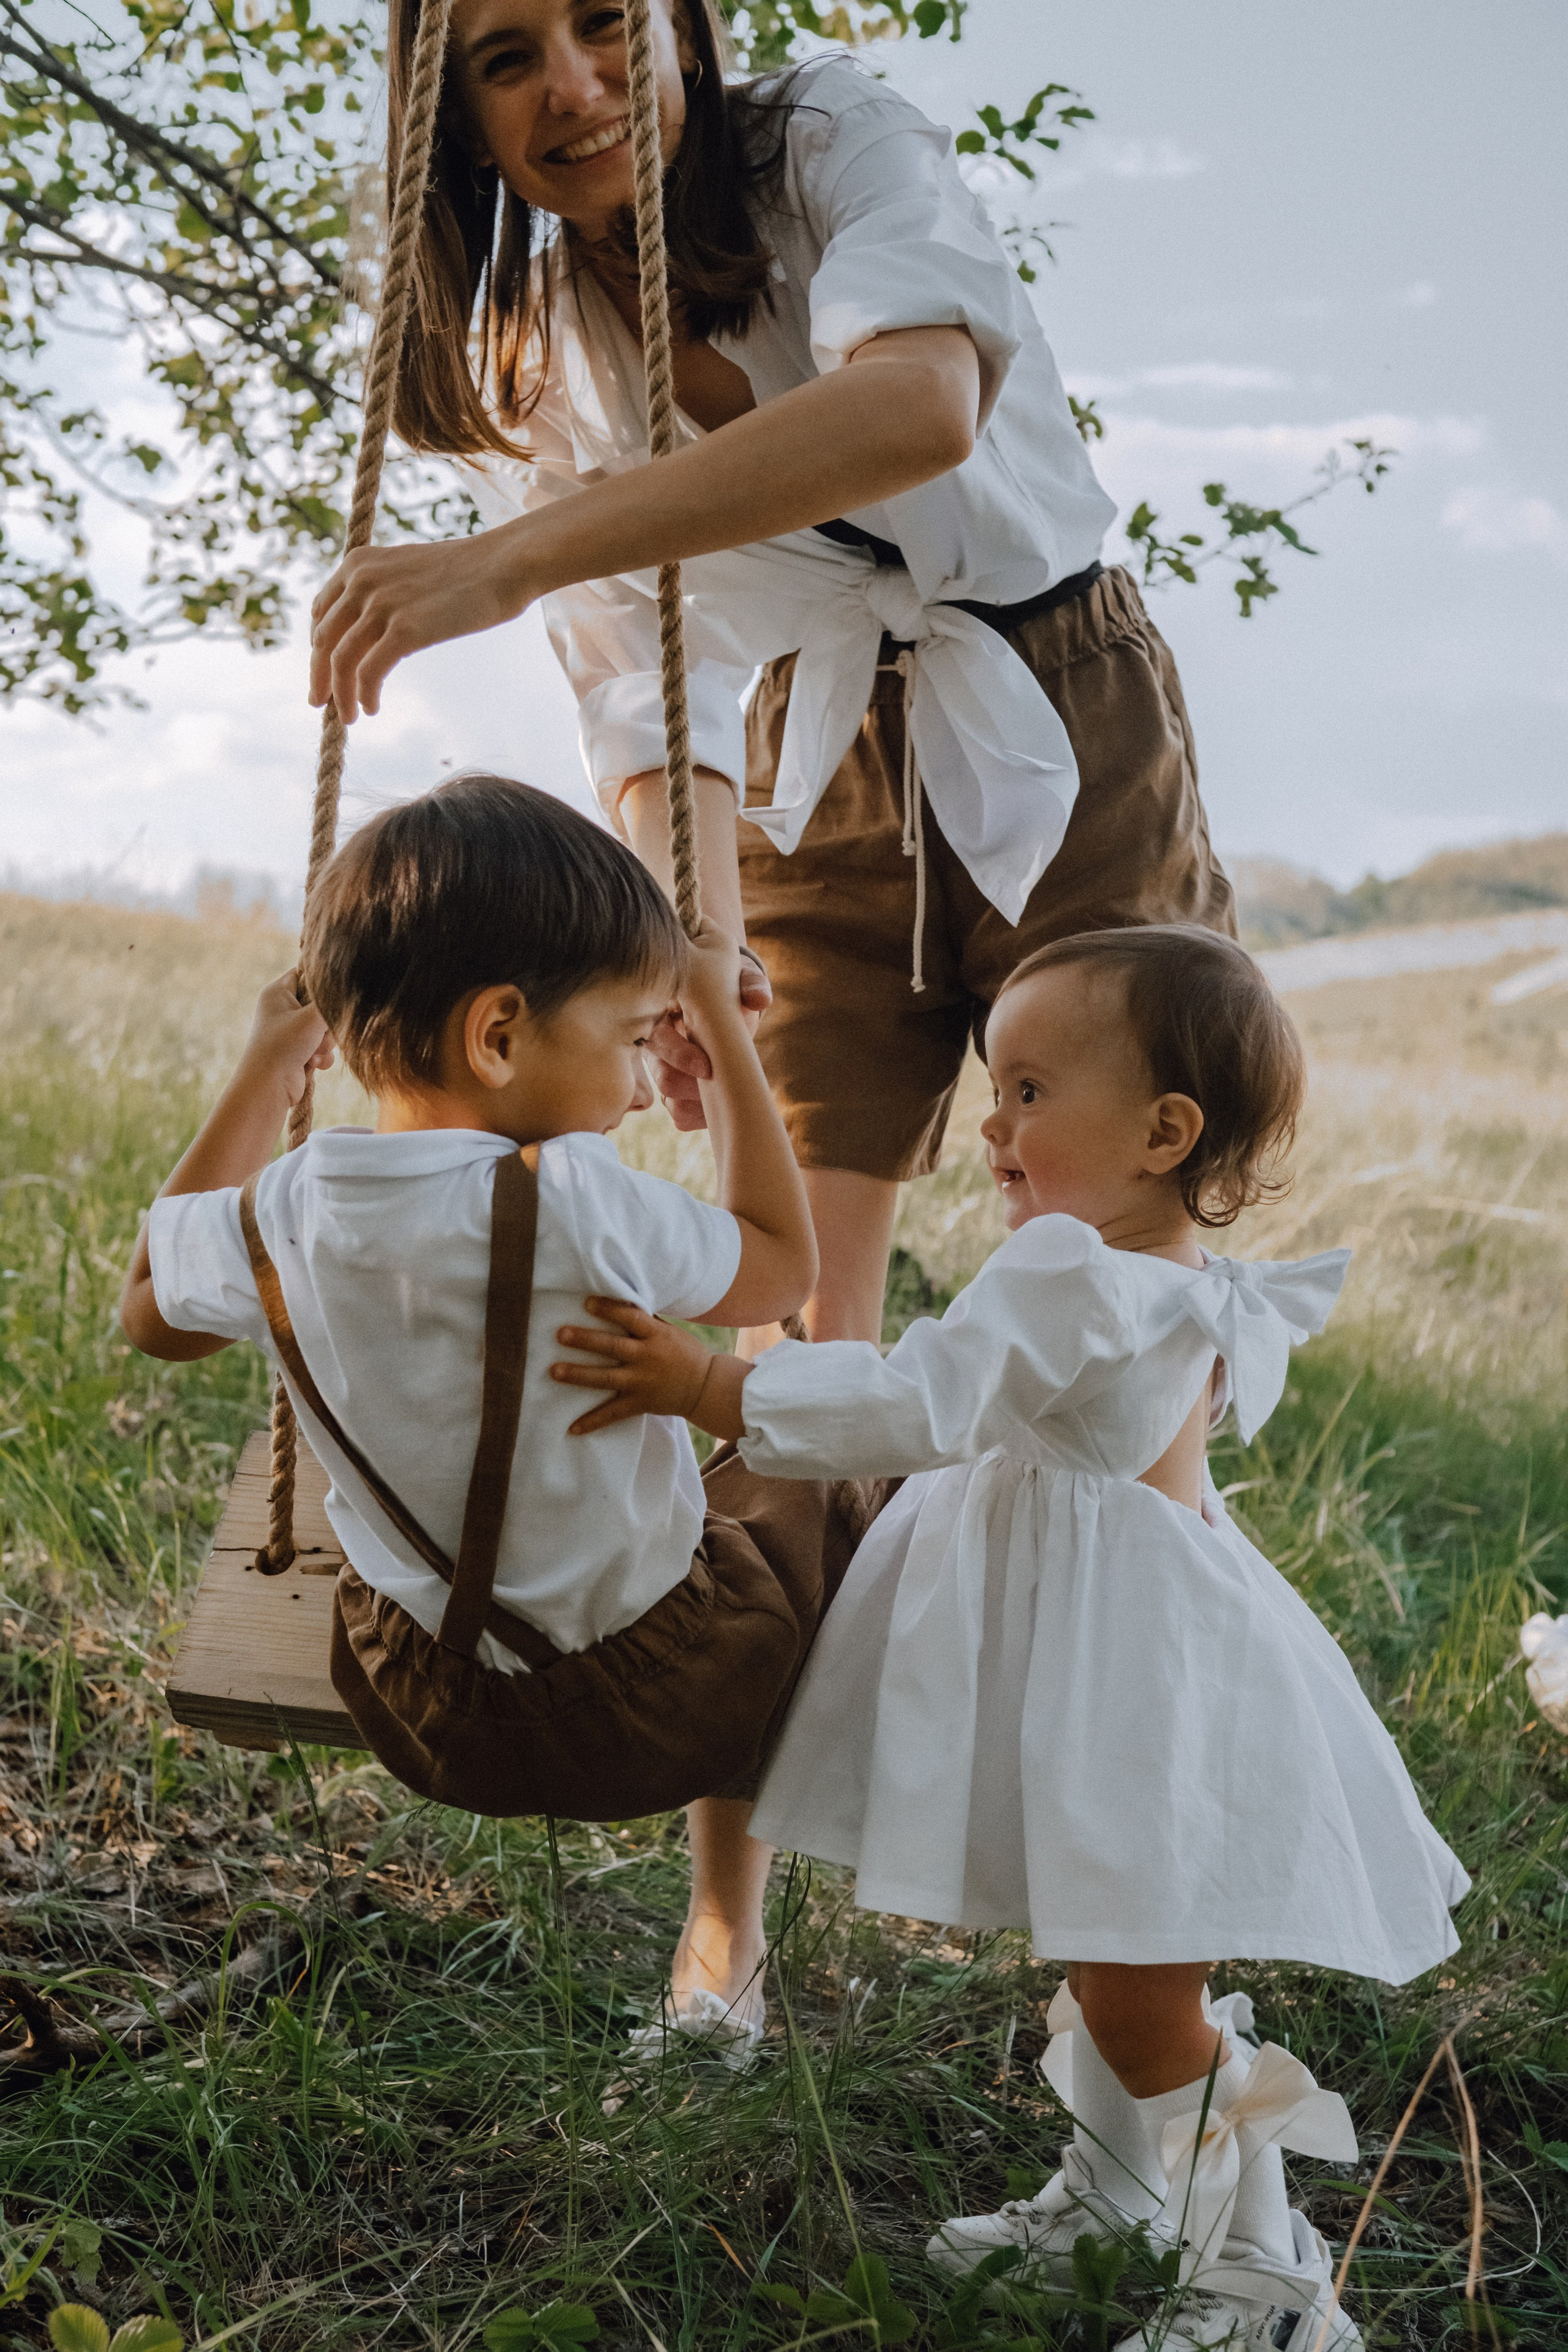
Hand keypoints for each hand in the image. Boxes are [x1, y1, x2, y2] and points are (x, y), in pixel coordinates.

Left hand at [238, 971, 333, 1106]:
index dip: (323, 982)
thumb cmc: (284, 1045)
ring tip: (313, 1052)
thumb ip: (334, 1002)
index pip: (306, 973)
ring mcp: (291, 1031)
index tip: (335, 994)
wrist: (268, 1087)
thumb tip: (351, 992)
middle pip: (321, 1004)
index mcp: (278, 992)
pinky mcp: (299, 1050)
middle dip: (327, 1023)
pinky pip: (322, 1047)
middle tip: (320, 1032)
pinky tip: (312, 1064)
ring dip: (326, 1042)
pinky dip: (322, 1056)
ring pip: (325, 1028)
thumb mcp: (312, 1017)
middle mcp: (284, 1009)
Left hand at [308, 525, 529, 721]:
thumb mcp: (408, 572)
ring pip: (340, 661)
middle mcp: (361, 580)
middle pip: (322, 639)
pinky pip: (368, 673)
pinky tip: (371, 708)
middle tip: (320, 702)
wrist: (505, 565)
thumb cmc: (467, 572)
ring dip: (341, 694)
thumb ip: (381, 592)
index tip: (324, 670)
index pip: (320, 612)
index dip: (317, 646)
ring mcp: (381, 604)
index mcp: (358, 563)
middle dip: (319, 676)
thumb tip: (371, 628)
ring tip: (349, 716)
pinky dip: (364, 695)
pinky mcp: (404, 630)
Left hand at [551, 1297, 748, 1438]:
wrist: (706, 1388)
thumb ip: (644, 1321)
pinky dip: (593, 1422)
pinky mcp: (639, 1404)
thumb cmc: (685, 1353)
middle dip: (585, 1340)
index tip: (587, 1303)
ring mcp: (642, 1382)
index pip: (630, 1317)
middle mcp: (647, 1357)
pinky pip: (613, 1414)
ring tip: (554, 1371)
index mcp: (656, 1335)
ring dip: (579, 1375)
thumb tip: (617, 1300)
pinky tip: (572, 1429)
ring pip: (606, 1378)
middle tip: (560, 1334)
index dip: (609, 1309)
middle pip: (612, 1347)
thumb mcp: (668, 1331)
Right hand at [651, 943, 771, 1131]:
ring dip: (703, 1105)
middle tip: (727, 1086)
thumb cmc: (727, 990)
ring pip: (672, 1102)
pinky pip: (682, 1118)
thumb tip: (759, 999)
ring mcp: (663, 1074)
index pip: (658, 1040)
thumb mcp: (738, 981)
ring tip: (731, 1097)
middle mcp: (656, 1048)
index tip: (707, 1067)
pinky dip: (704, 1118)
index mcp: (663, 1016)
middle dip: (696, 1087)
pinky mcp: (674, 1097)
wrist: (728, 1011)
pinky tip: (725, 1108)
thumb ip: (749, 985)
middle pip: (663, 1079)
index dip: (680, 1055)